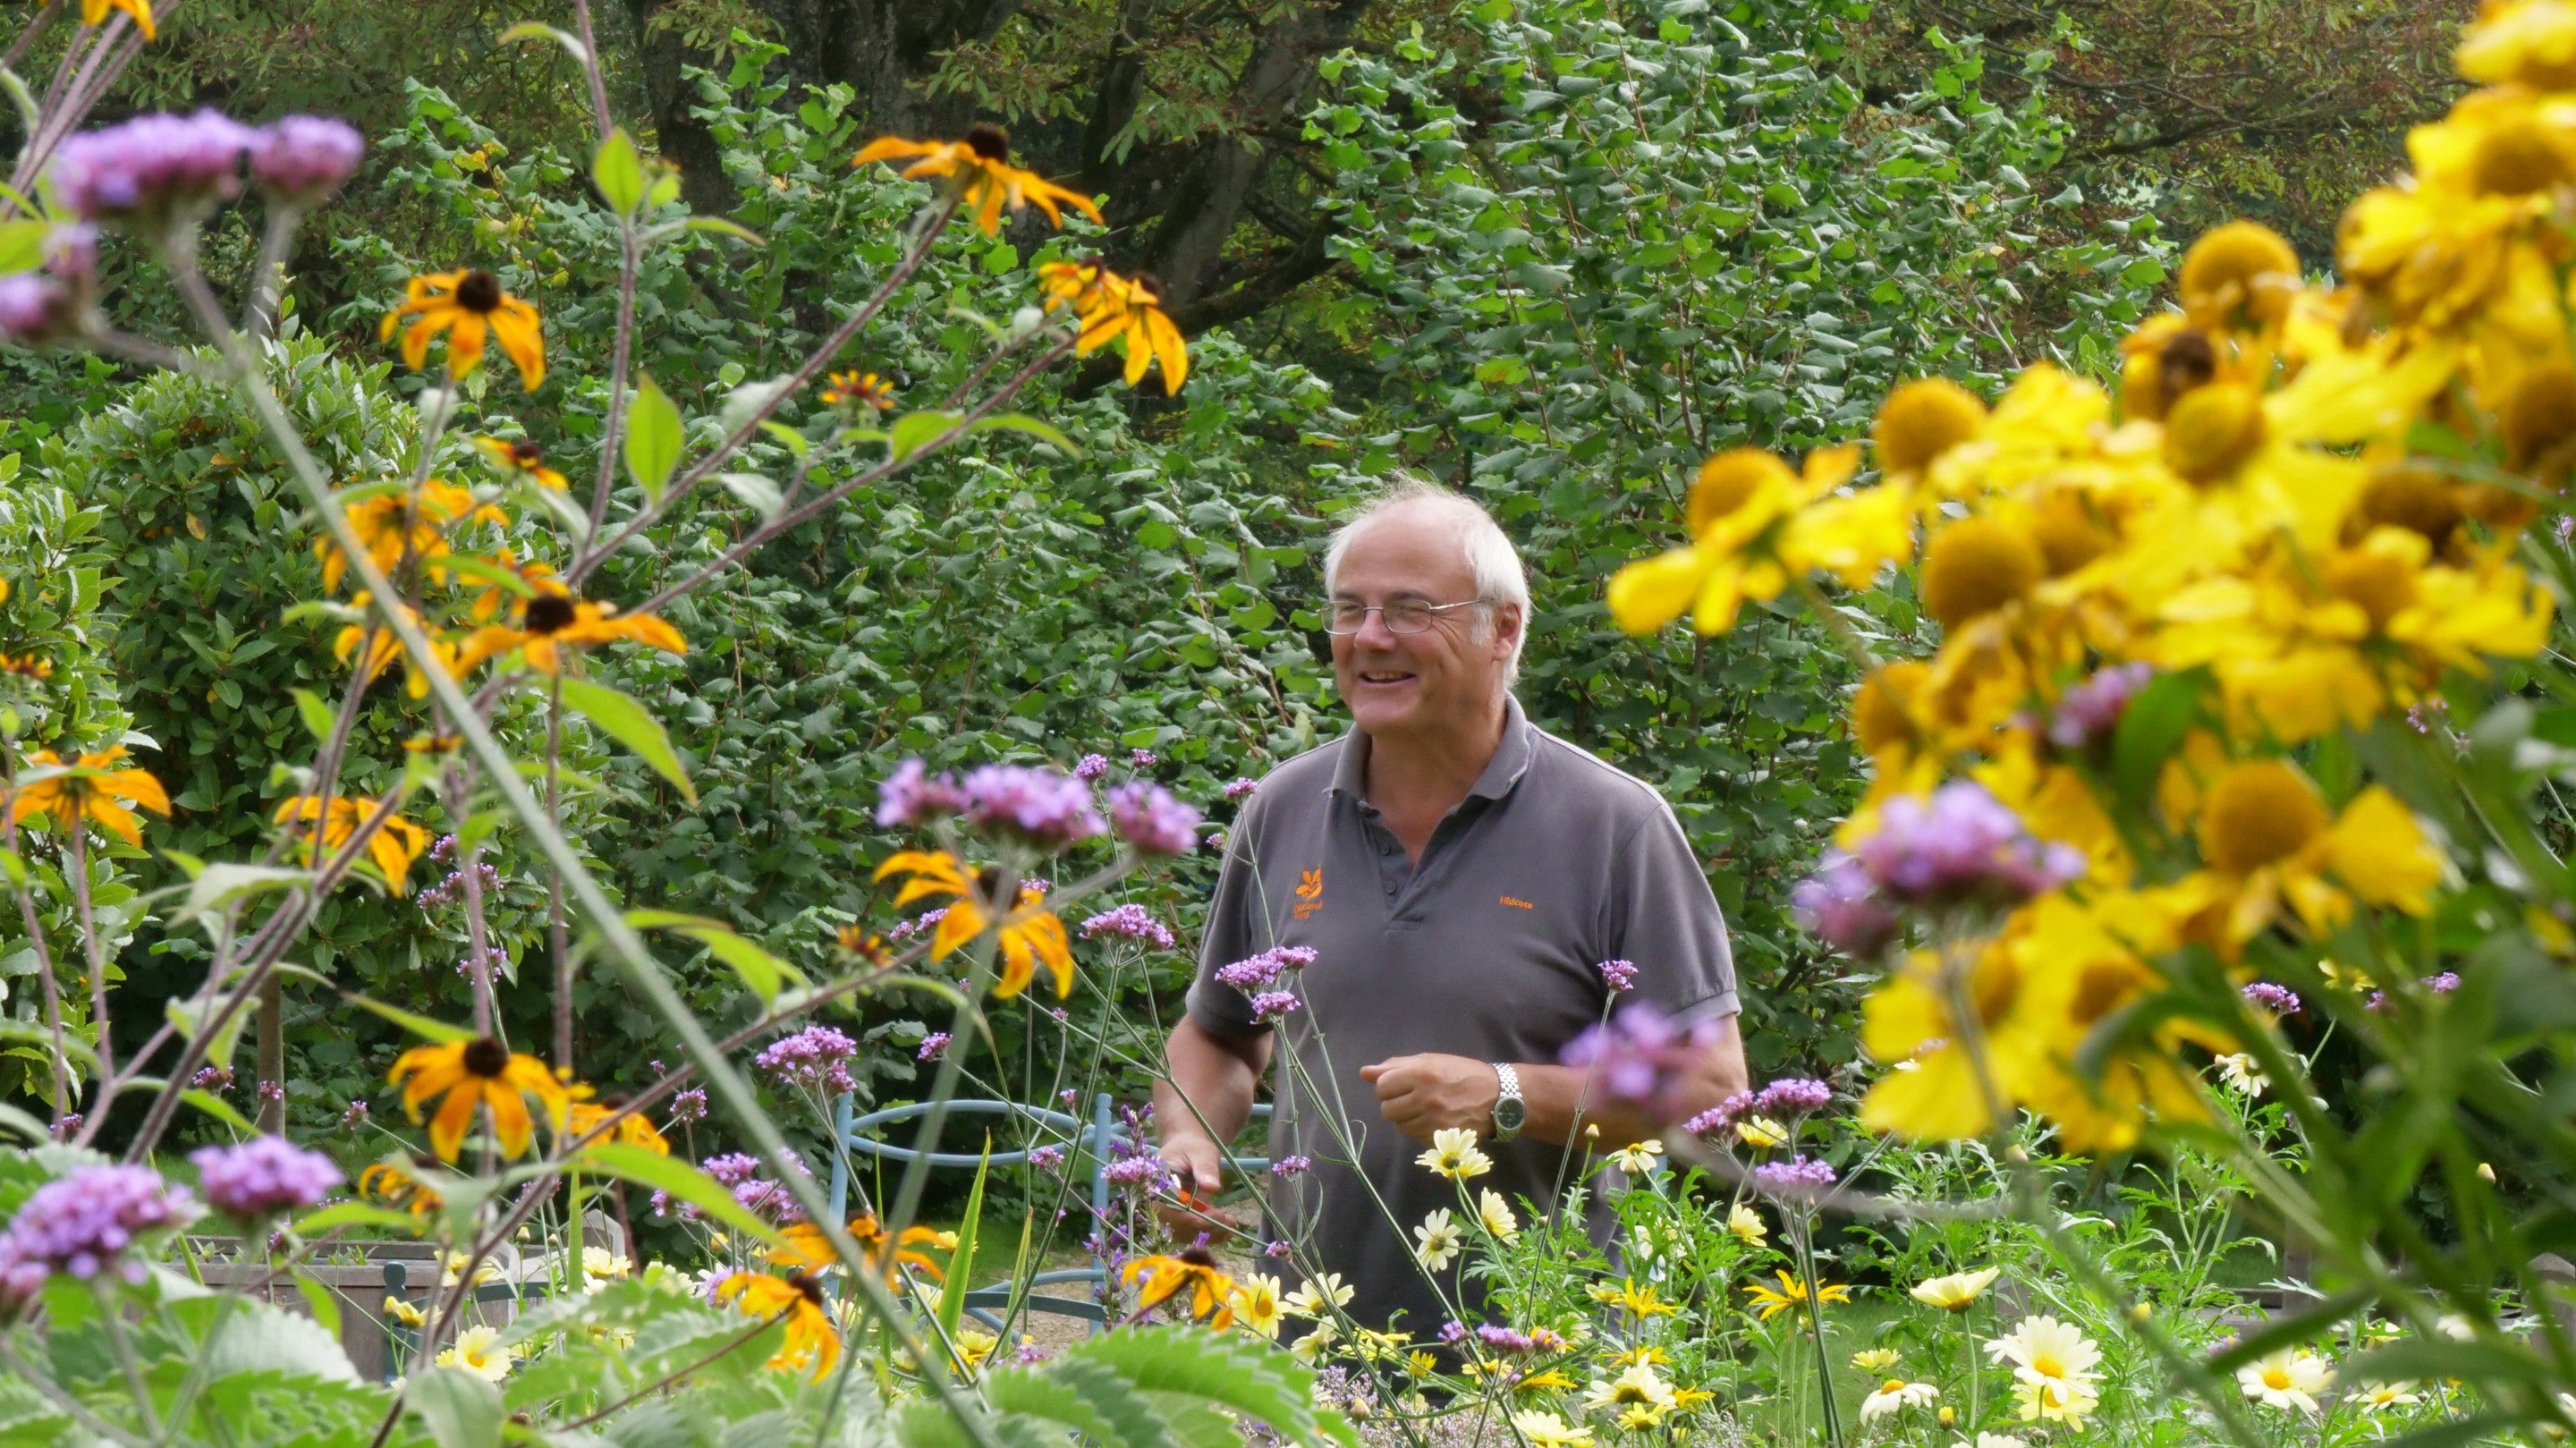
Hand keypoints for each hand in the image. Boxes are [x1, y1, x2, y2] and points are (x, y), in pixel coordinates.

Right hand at [1154, 1135, 1243, 1241]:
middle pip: (1176, 1227)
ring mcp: (1168, 1214)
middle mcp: (1158, 1204)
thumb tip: (1212, 1187)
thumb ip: (1204, 1167)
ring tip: (1231, 1224)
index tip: (1216, 1215)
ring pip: (1185, 1234)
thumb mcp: (1200, 1151)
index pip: (1169, 1211)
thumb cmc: (1191, 1147)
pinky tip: (1227, 1230)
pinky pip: (1192, 1233)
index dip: (1191, 1219)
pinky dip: (1209, 1234)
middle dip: (1204, 1228)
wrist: (1188, 1150)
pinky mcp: (1180, 1220)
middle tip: (1229, 1220)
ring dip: (1209, 1234)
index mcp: (1156, 1186)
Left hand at [1360, 1053, 1500, 1144]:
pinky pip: (1415, 1137)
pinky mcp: (1440, 1139)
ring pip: (1400, 1126)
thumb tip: (1364, 1073)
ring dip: (1407, 1118)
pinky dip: (1420, 1130)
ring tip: (1426, 1108)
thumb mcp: (1431, 1061)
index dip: (1388, 1086)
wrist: (1498, 1098)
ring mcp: (1432, 1121)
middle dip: (1395, 1104)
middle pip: (1386, 1109)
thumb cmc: (1462, 1074)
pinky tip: (1435, 1120)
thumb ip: (1395, 1066)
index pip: (1382, 1086)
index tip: (1401, 1084)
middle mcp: (1424, 1098)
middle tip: (1412, 1098)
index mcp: (1421, 1073)